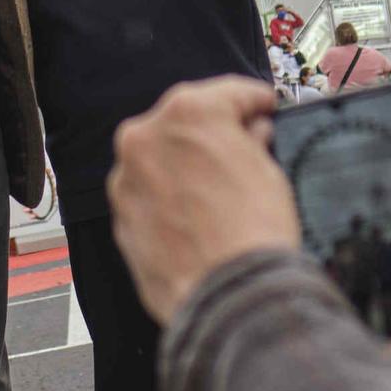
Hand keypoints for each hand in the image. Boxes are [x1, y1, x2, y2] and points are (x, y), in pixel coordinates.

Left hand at [109, 77, 299, 321]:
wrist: (229, 297)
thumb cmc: (253, 234)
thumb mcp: (270, 171)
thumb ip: (252, 141)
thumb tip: (250, 135)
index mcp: (187, 111)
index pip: (230, 93)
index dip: (256, 102)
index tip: (265, 110)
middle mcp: (146, 136)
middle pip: (186, 124)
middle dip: (214, 135)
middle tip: (246, 152)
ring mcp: (127, 178)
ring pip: (162, 161)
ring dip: (187, 169)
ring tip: (221, 196)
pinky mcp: (120, 217)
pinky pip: (150, 197)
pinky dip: (170, 201)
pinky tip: (198, 220)